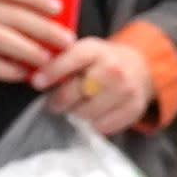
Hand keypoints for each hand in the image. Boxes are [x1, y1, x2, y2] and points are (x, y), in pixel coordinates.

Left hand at [37, 34, 157, 135]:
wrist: (139, 67)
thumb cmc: (100, 61)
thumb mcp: (83, 51)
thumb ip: (62, 61)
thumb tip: (36, 79)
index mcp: (95, 50)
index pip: (71, 59)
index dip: (52, 72)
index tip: (37, 83)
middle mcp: (113, 69)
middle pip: (76, 92)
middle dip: (59, 101)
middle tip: (54, 104)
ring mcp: (125, 90)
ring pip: (87, 113)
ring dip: (75, 114)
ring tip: (73, 109)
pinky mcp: (133, 109)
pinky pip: (102, 126)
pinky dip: (91, 124)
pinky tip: (90, 115)